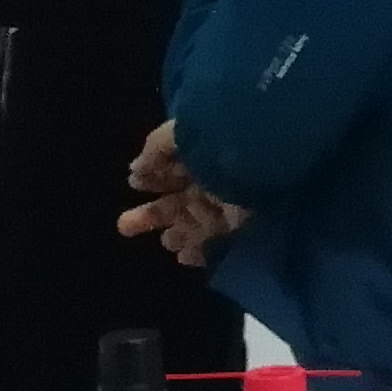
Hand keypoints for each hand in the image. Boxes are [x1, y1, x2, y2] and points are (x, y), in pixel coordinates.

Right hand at [120, 119, 251, 266]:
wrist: (267, 154)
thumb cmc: (222, 139)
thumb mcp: (182, 134)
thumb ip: (156, 150)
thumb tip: (134, 170)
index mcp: (202, 151)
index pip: (173, 167)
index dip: (153, 177)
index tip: (134, 183)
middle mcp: (216, 177)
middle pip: (181, 199)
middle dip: (153, 214)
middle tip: (124, 226)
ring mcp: (231, 202)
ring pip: (198, 222)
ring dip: (180, 234)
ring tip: (166, 243)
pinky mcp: (246, 224)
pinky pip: (221, 241)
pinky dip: (203, 250)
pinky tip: (184, 257)